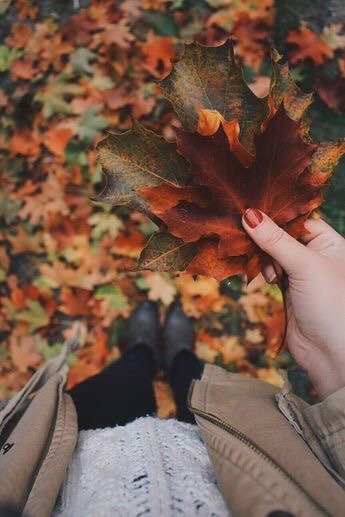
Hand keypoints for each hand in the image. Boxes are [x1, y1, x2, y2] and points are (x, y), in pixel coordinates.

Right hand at [242, 208, 344, 398]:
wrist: (331, 352)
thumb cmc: (331, 304)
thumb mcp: (304, 265)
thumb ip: (276, 240)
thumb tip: (249, 214)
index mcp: (329, 243)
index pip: (297, 219)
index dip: (275, 214)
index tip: (248, 208)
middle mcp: (316, 255)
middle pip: (282, 236)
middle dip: (263, 236)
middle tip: (240, 232)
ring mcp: (301, 273)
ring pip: (273, 254)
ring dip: (260, 255)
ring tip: (252, 259)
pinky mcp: (288, 290)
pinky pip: (269, 271)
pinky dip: (260, 270)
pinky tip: (256, 273)